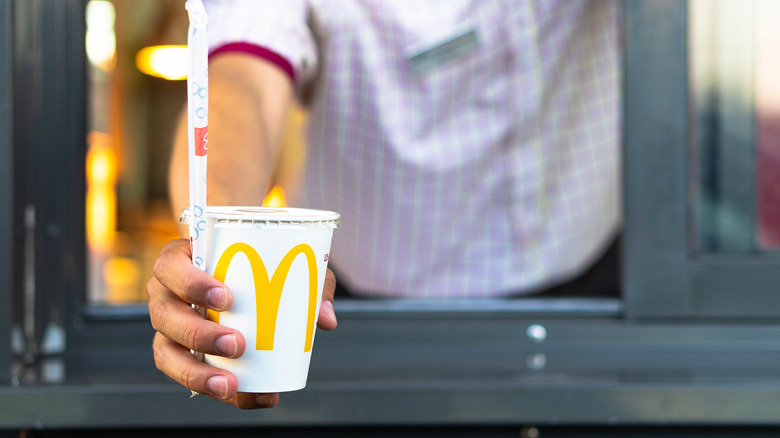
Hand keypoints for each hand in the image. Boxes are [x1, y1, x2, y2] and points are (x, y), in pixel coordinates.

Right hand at [147, 238, 337, 408]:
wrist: (248, 278)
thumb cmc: (260, 263)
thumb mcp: (287, 262)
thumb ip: (311, 283)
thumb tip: (325, 319)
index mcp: (180, 260)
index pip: (168, 267)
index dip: (191, 284)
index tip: (226, 299)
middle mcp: (165, 294)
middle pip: (164, 315)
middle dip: (198, 333)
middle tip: (237, 343)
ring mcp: (168, 327)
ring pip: (166, 353)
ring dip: (196, 372)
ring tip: (232, 383)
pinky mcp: (180, 354)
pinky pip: (188, 376)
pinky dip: (214, 388)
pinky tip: (247, 395)